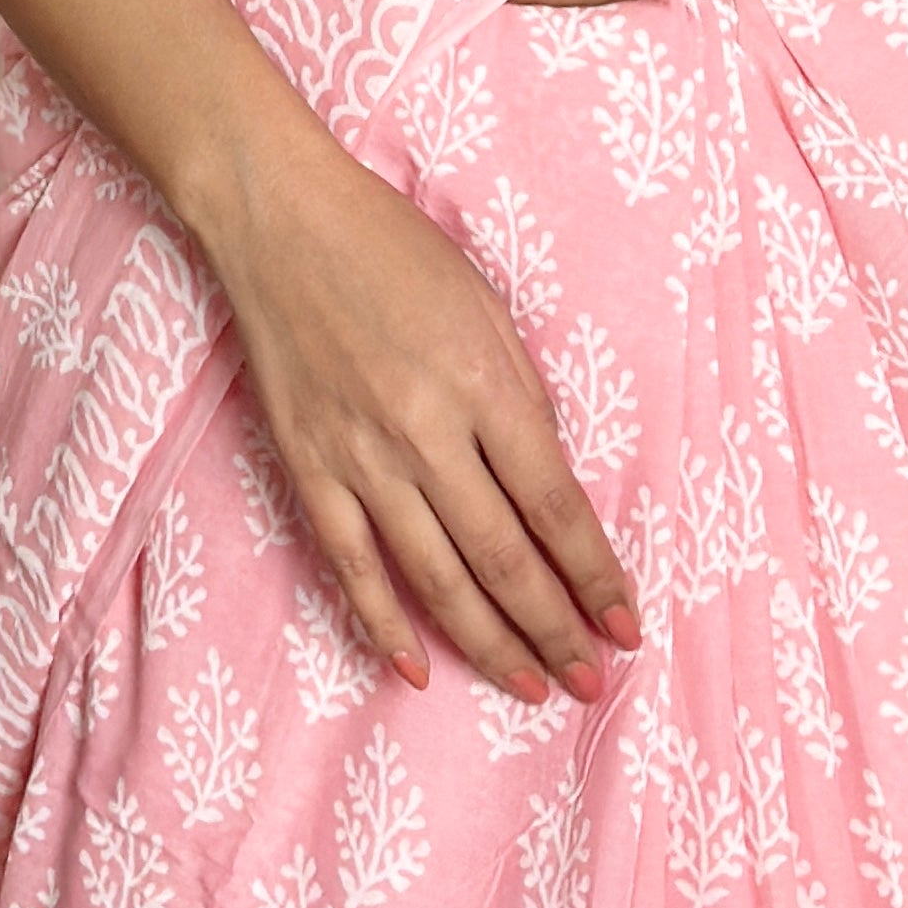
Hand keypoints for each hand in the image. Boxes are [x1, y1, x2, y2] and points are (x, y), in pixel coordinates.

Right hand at [194, 127, 640, 702]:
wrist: (282, 221)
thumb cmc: (394, 249)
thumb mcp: (486, 304)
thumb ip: (521, 396)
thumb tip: (549, 486)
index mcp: (483, 382)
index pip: (555, 505)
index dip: (594, 574)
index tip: (625, 624)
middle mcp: (427, 431)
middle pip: (504, 557)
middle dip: (555, 628)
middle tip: (591, 683)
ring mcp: (362, 456)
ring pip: (436, 578)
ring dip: (490, 643)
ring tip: (531, 687)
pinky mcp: (309, 468)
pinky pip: (352, 565)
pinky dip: (385, 624)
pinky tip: (419, 669)